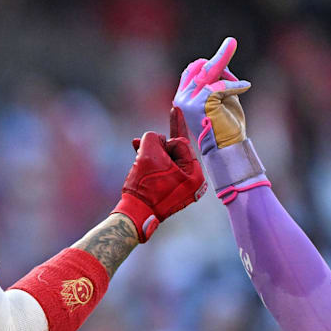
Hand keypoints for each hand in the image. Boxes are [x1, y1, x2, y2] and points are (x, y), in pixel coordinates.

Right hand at [112, 108, 206, 241]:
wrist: (135, 214)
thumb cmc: (144, 186)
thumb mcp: (148, 153)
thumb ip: (153, 138)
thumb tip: (156, 138)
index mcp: (195, 175)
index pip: (182, 144)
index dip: (164, 142)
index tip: (153, 151)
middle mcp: (192, 182)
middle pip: (177, 151)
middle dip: (162, 142)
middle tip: (172, 115)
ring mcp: (182, 187)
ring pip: (167, 159)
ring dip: (152, 151)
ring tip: (137, 144)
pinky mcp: (170, 190)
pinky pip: (163, 169)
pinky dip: (152, 161)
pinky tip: (138, 150)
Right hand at [172, 37, 251, 154]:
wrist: (227, 149)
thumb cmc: (225, 124)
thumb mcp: (220, 98)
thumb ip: (217, 80)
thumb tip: (221, 60)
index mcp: (183, 97)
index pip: (192, 70)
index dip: (208, 63)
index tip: (225, 54)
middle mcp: (182, 98)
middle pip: (199, 66)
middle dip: (219, 62)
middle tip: (232, 48)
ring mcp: (190, 101)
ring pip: (208, 71)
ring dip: (223, 58)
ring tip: (231, 43)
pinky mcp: (201, 104)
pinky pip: (220, 85)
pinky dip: (235, 85)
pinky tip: (245, 87)